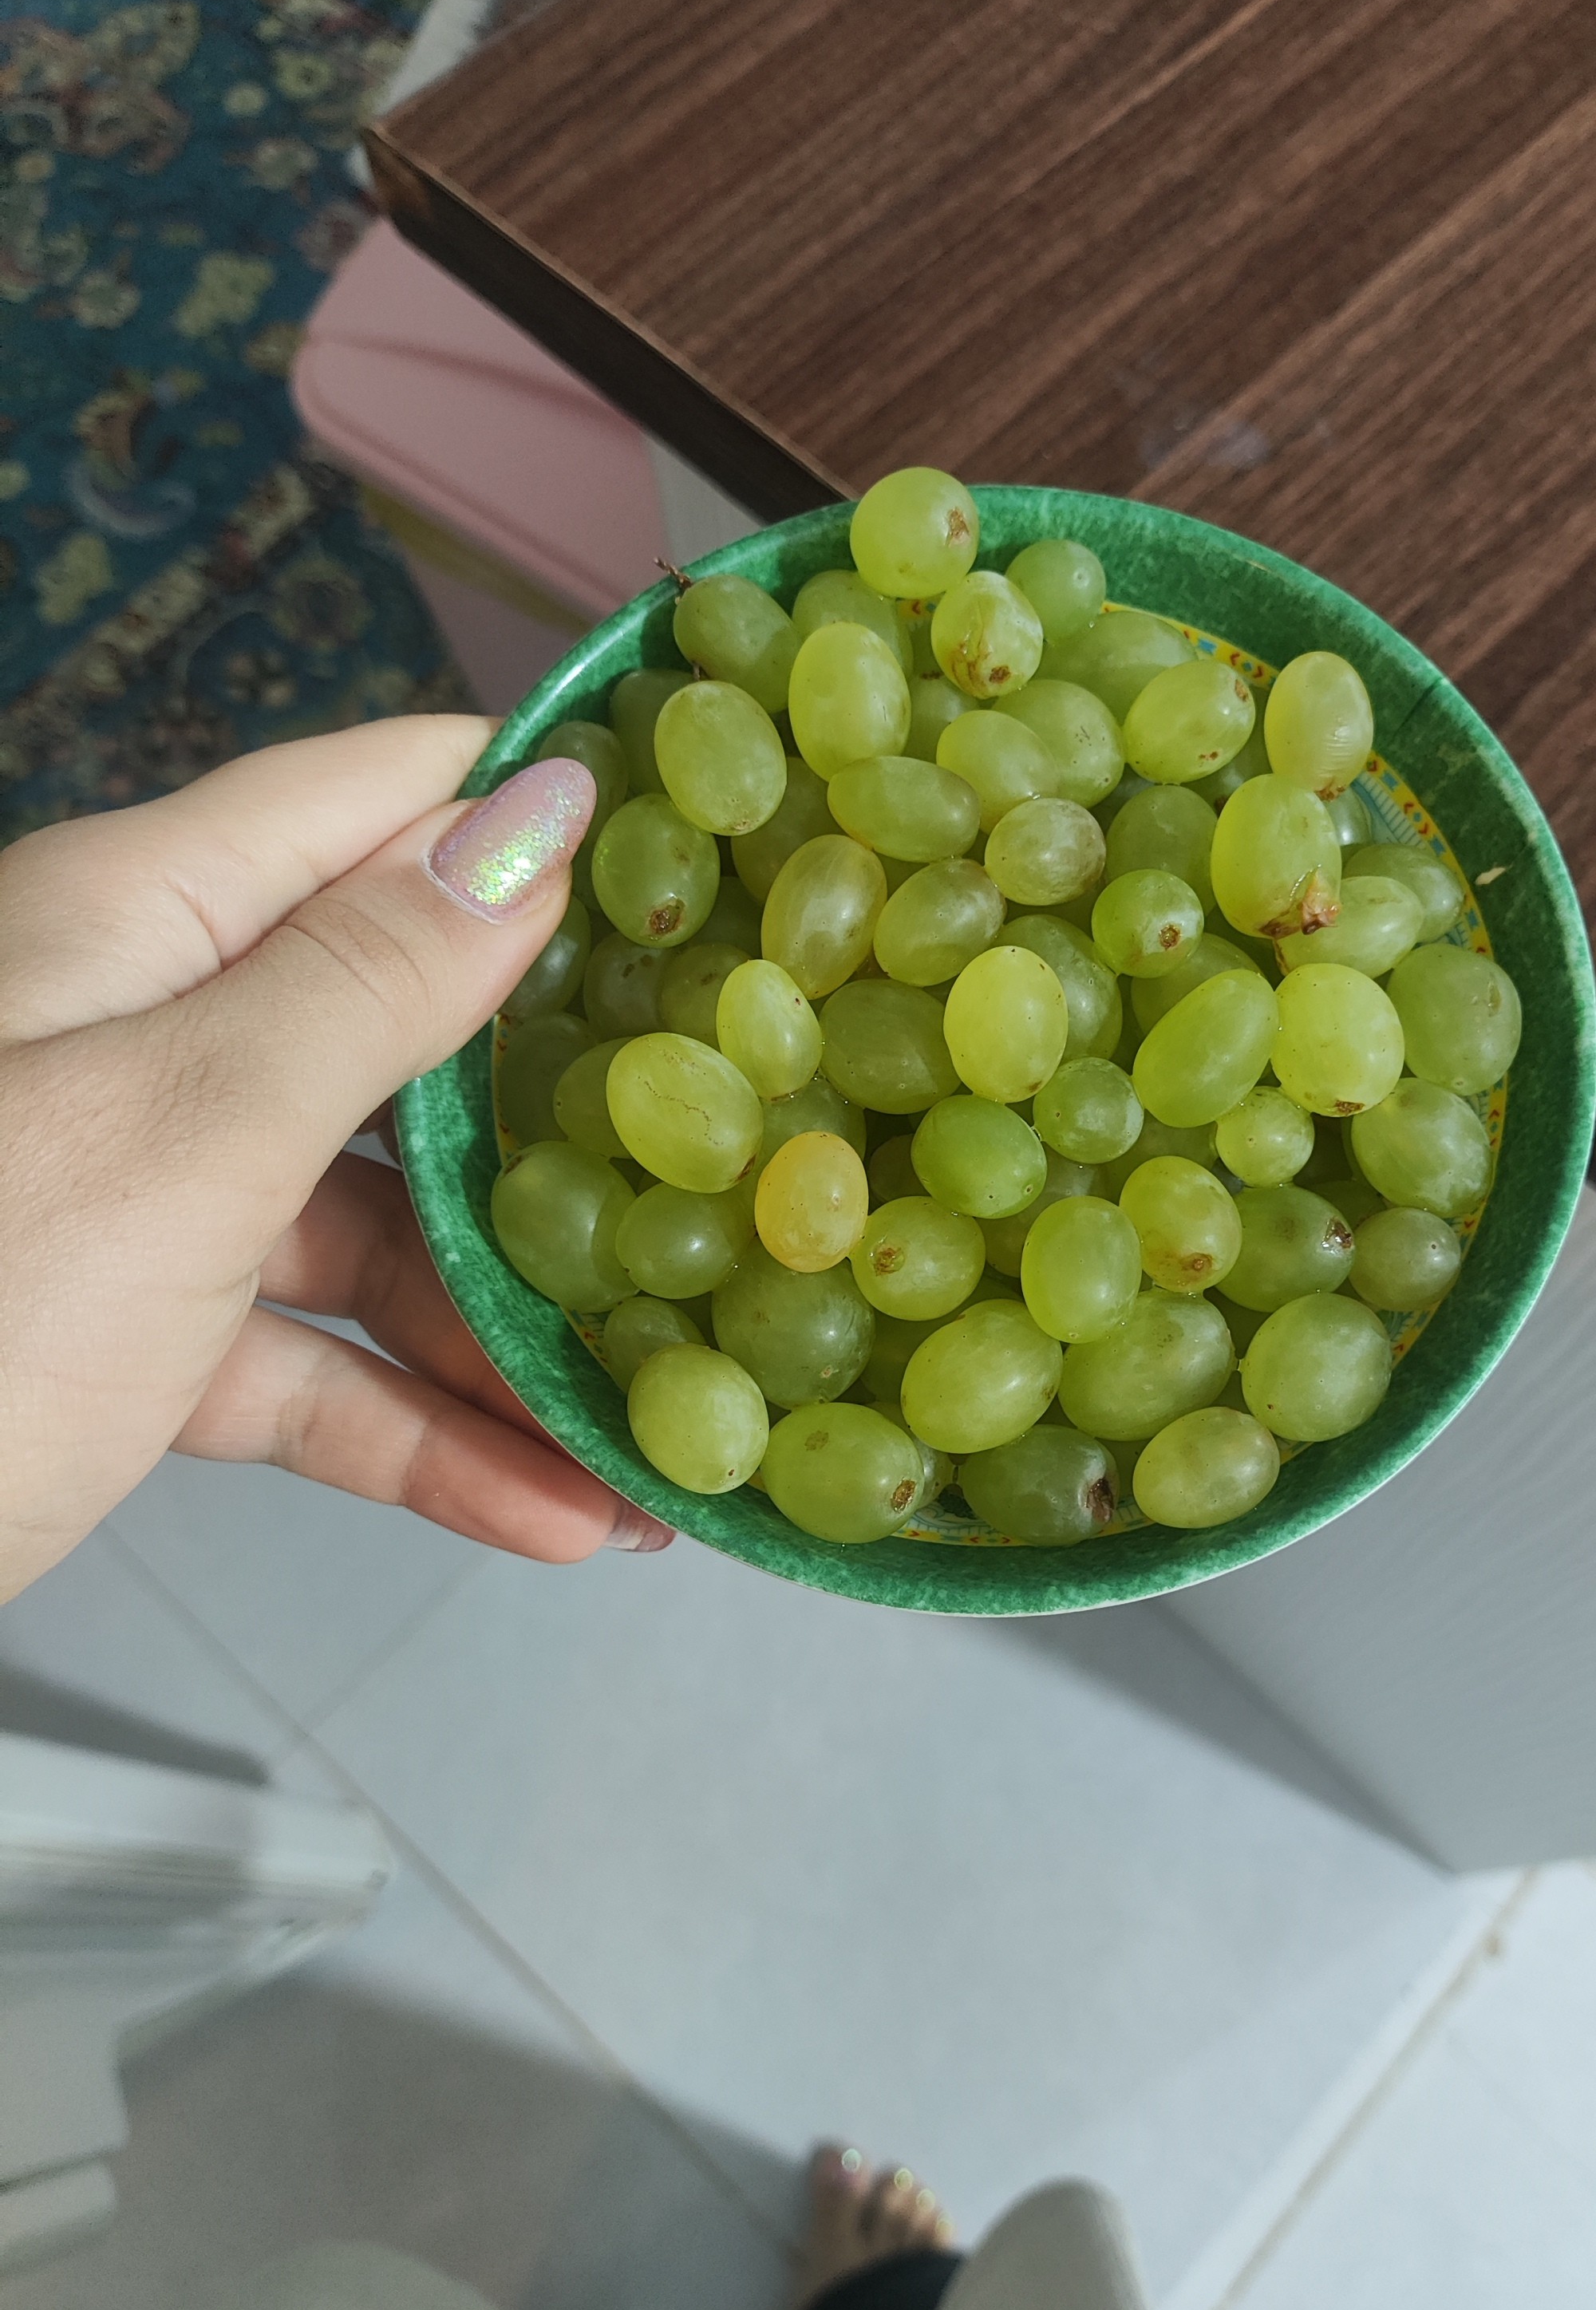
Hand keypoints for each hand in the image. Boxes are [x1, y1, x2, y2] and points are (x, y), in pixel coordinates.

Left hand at [0, 716, 672, 1603]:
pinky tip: (558, 1513)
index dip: (552, 796)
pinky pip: (303, 1362)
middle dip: (578, 1109)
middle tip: (759, 1151)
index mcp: (144, 920)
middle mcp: (147, 1030)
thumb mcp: (176, 1132)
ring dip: (518, 1326)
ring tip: (674, 1418)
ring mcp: (133, 1190)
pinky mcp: (122, 1341)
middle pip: (407, 1033)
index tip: (731, 836)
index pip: (385, 800)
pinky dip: (422, 1432)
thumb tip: (538, 818)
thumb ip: (370, 984)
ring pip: (370, 1223)